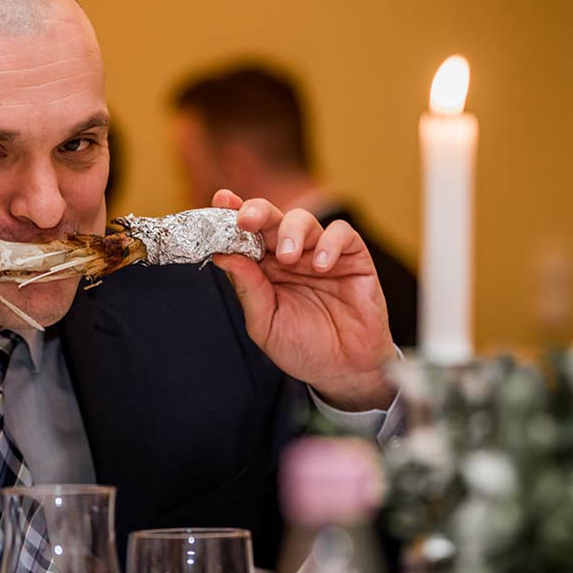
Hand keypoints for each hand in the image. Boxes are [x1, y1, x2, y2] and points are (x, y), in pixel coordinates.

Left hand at [210, 190, 397, 410]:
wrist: (344, 371)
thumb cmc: (302, 347)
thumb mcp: (266, 324)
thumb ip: (248, 289)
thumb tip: (224, 255)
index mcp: (264, 268)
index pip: (245, 234)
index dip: (232, 213)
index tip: (220, 201)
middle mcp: (290, 256)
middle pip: (272, 218)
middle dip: (257, 212)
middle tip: (247, 220)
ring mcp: (321, 254)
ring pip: (305, 220)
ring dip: (292, 231)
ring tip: (289, 258)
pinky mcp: (353, 259)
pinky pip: (342, 234)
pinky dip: (330, 243)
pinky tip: (322, 266)